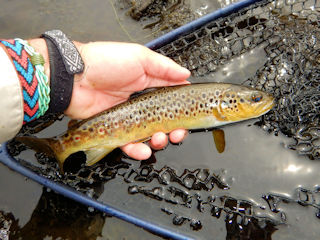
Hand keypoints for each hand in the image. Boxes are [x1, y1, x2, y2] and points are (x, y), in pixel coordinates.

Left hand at [65, 42, 189, 159]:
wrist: (73, 78)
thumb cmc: (105, 62)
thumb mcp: (140, 57)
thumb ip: (165, 67)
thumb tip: (186, 74)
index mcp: (148, 84)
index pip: (170, 99)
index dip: (181, 109)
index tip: (188, 117)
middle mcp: (140, 102)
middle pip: (162, 121)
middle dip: (174, 130)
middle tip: (177, 133)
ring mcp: (128, 117)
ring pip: (148, 135)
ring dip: (158, 141)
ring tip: (159, 140)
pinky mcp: (114, 130)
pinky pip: (128, 144)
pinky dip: (137, 150)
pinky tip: (143, 150)